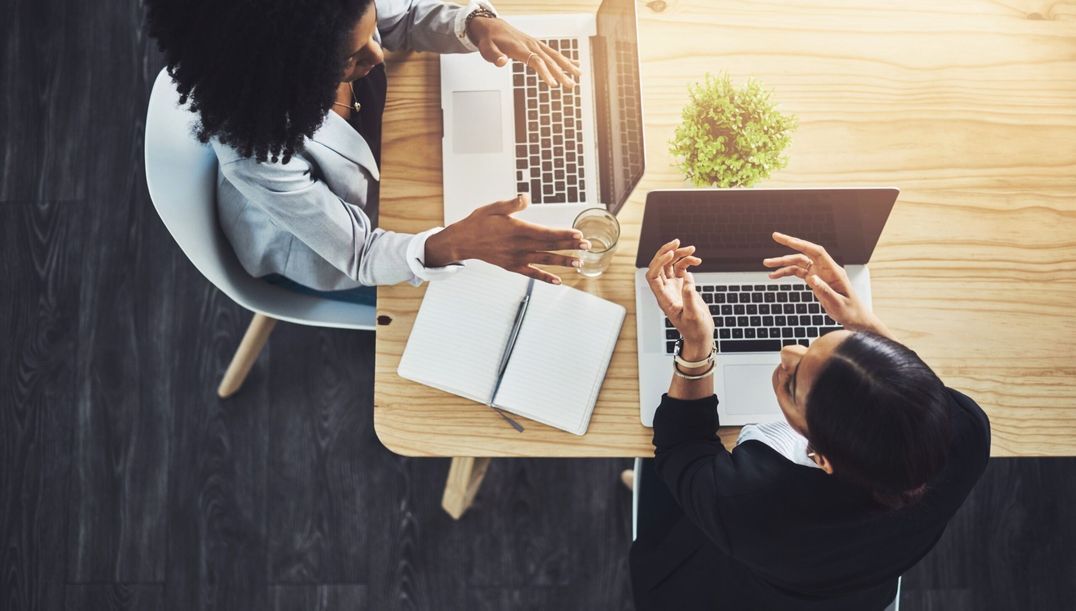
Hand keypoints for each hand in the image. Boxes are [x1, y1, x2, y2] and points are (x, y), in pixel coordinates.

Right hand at [426, 194, 589, 283]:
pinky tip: (557, 281)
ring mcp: (516, 258)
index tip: (578, 235)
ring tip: (579, 263)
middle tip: (586, 247)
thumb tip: (526, 198)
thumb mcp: (493, 207)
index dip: (563, 235)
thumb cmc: (479, 222)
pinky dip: (545, 277)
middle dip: (569, 247)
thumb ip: (511, 204)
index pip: (545, 233)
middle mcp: (519, 246)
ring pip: (543, 260)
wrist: (463, 241)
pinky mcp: (512, 266)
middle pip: (549, 247)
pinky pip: (531, 273)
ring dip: (562, 262)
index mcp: (517, 230)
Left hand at [466, 16, 580, 88]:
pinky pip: (553, 53)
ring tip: (579, 76)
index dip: (545, 73)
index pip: (535, 61)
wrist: (492, 26)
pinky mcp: (536, 45)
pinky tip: (574, 65)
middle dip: (561, 73)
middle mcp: (530, 45)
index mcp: (519, 48)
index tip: (553, 85)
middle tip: (571, 86)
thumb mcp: (486, 49)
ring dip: (568, 65)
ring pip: (554, 55)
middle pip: (549, 60)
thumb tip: (501, 63)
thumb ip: (494, 56)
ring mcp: (535, 44)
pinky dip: (564, 59)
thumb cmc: (488, 40)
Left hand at [645, 239, 712, 357]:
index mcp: (664, 298)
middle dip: (666, 252)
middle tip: (677, 242)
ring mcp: (673, 288)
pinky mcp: (683, 286)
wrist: (701, 336)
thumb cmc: (695, 330)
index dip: (658, 263)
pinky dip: (688, 262)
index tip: (670, 254)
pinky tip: (697, 261)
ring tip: (692, 250)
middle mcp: (666, 291)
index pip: (652, 276)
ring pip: (670, 265)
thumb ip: (689, 298)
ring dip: (679, 255)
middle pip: (659, 266)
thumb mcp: (694, 316)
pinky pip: (681, 269)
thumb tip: (687, 280)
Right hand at [762, 232, 890, 337]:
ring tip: (767, 264)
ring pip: (798, 263)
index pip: (816, 252)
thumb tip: (811, 277)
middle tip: (775, 236)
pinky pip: (798, 272)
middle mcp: (825, 269)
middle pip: (805, 253)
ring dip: (783, 263)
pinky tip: (775, 276)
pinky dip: (786, 273)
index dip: (801, 243)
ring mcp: (819, 274)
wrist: (854, 318)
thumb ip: (825, 290)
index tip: (786, 239)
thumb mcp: (838, 304)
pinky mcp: (815, 280)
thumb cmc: (849, 311)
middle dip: (789, 244)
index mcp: (834, 271)